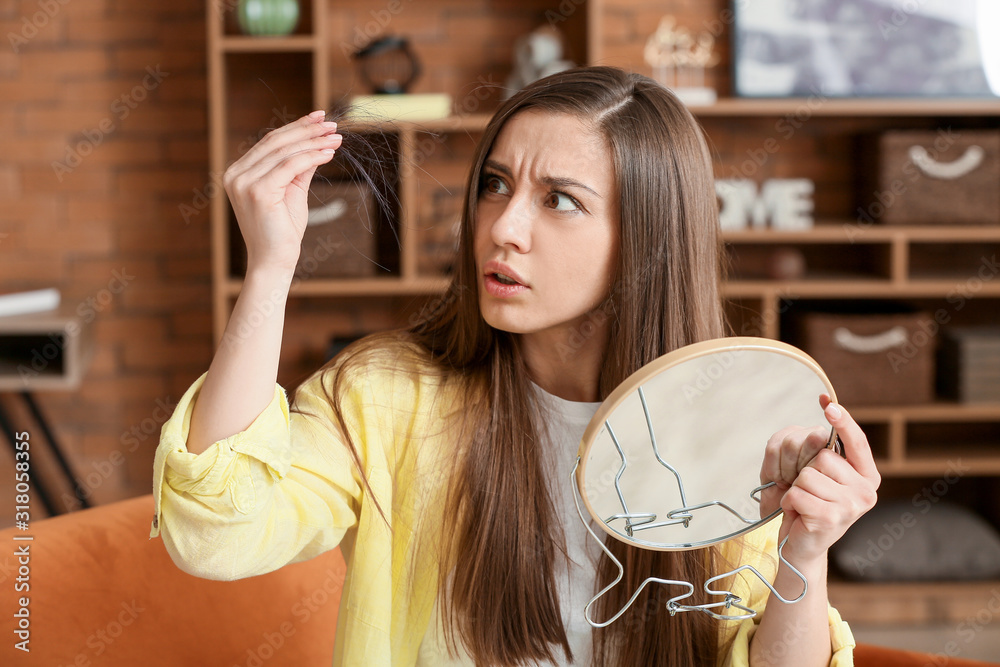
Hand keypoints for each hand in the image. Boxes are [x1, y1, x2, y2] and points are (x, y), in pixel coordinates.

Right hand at [222, 110, 341, 271]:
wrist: (275, 261)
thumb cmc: (283, 231)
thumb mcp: (292, 191)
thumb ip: (299, 168)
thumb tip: (317, 143)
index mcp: (238, 172)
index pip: (270, 142)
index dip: (296, 127)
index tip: (319, 118)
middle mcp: (235, 174)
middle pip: (276, 142)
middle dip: (307, 130)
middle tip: (332, 124)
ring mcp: (243, 182)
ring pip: (284, 152)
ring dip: (313, 142)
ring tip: (336, 138)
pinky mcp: (257, 191)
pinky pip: (289, 166)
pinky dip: (312, 157)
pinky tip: (329, 153)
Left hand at [758, 394, 880, 563]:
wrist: (802, 547)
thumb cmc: (811, 506)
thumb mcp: (824, 478)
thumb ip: (830, 454)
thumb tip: (824, 421)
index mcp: (868, 478)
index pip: (857, 443)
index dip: (843, 421)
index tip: (828, 403)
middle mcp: (865, 492)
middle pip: (823, 456)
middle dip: (806, 470)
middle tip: (809, 491)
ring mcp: (850, 507)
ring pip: (807, 475)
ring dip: (796, 488)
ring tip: (804, 504)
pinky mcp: (830, 519)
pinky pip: (796, 493)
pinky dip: (788, 502)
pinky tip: (798, 513)